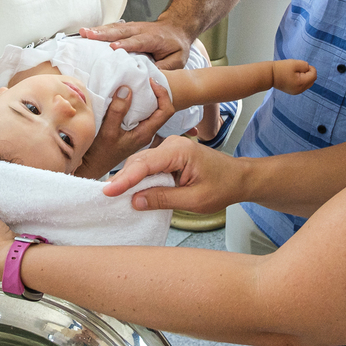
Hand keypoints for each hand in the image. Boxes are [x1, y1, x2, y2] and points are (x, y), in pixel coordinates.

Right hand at [74, 79, 176, 178]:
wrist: (90, 168)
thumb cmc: (99, 153)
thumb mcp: (107, 131)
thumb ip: (118, 111)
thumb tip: (127, 89)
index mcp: (146, 133)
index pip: (166, 110)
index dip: (162, 93)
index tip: (149, 82)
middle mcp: (146, 132)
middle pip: (161, 109)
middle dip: (154, 92)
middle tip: (142, 80)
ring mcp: (139, 132)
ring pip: (150, 111)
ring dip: (144, 97)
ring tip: (134, 85)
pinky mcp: (131, 132)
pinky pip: (139, 114)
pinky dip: (135, 103)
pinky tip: (125, 97)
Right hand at [80, 19, 191, 70]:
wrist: (177, 27)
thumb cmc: (176, 46)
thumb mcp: (178, 60)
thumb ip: (165, 68)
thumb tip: (148, 77)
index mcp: (153, 38)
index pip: (138, 41)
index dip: (125, 44)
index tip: (112, 47)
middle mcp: (141, 30)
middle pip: (121, 32)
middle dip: (104, 34)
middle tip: (88, 35)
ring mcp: (133, 27)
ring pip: (114, 28)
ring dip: (98, 30)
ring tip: (83, 32)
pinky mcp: (127, 28)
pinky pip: (112, 28)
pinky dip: (99, 30)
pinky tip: (86, 33)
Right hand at [105, 135, 245, 212]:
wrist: (238, 178)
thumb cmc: (222, 187)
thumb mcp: (194, 200)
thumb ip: (164, 199)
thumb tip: (134, 201)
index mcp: (179, 151)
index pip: (145, 164)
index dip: (124, 179)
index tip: (108, 191)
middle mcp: (171, 144)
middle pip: (139, 161)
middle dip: (122, 179)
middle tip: (106, 197)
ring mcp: (169, 148)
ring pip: (141, 163)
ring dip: (130, 179)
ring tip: (114, 195)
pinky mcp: (169, 155)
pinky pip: (149, 166)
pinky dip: (139, 178)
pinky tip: (131, 190)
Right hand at [273, 59, 316, 94]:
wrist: (269, 75)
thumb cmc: (280, 68)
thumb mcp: (294, 63)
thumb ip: (305, 65)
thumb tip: (308, 69)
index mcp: (301, 83)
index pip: (314, 75)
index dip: (310, 68)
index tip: (301, 65)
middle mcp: (300, 90)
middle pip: (312, 80)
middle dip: (308, 73)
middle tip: (298, 69)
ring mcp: (296, 92)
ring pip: (307, 83)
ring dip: (305, 77)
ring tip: (294, 73)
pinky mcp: (293, 92)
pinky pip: (302, 86)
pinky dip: (301, 80)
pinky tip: (293, 77)